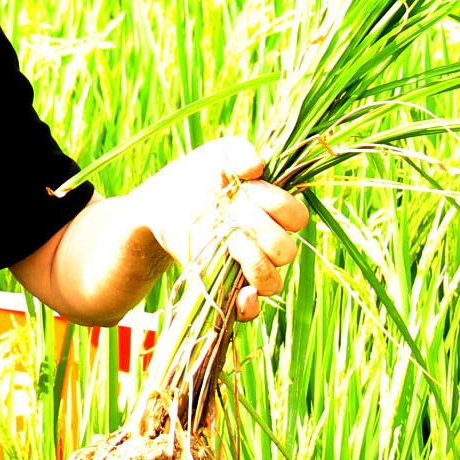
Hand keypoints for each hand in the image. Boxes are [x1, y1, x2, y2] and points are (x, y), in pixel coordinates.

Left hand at [141, 136, 305, 320]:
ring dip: (256, 265)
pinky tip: (243, 293)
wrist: (163, 201)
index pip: (297, 218)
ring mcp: (247, 265)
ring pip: (273, 282)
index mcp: (273, 211)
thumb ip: (239, 150)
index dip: (279, 206)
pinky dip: (249, 305)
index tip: (249, 190)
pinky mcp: (226, 285)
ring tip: (230, 243)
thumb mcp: (216, 154)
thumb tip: (257, 167)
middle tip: (234, 219)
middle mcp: (265, 241)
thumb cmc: (198, 174)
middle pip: (287, 251)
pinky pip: (249, 309)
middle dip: (263, 234)